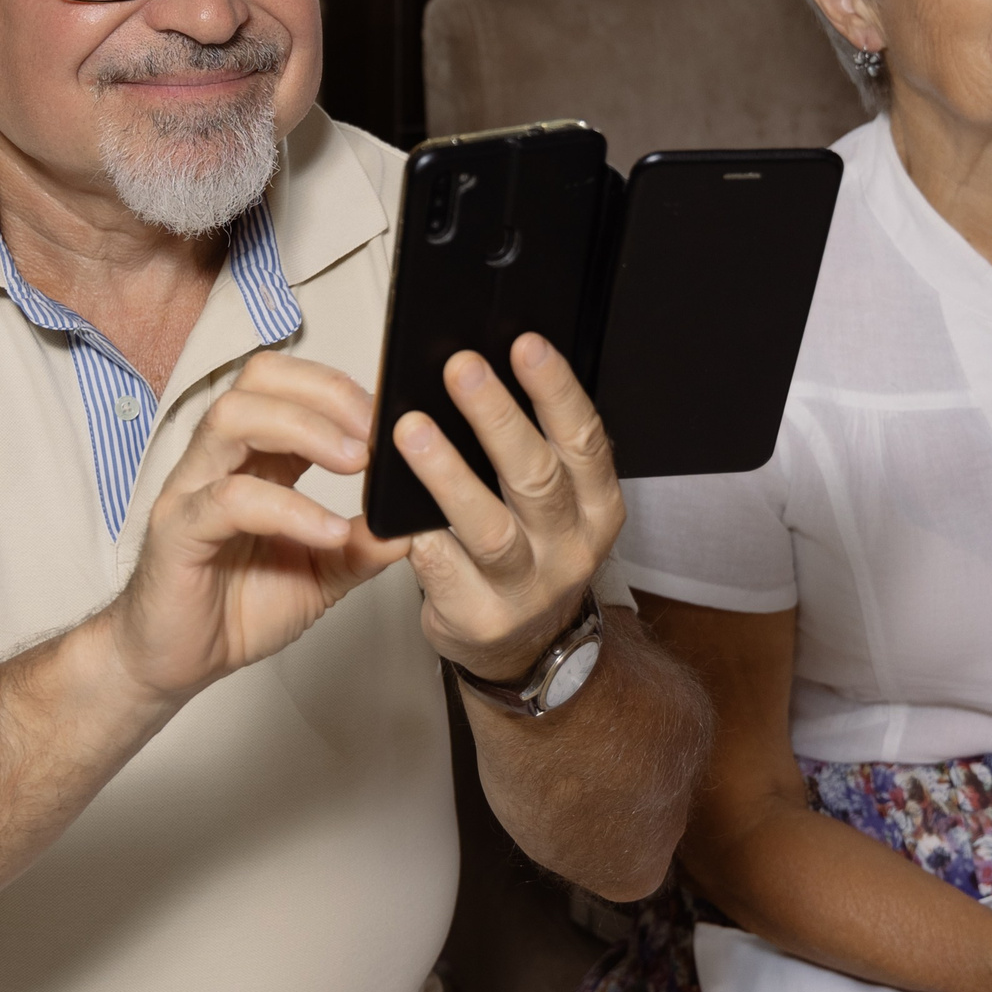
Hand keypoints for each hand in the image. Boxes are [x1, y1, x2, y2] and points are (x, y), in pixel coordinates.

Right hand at [109, 353, 409, 701]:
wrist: (178, 662)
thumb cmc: (237, 608)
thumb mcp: (322, 575)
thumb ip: (363, 546)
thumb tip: (413, 523)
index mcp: (254, 458)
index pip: (290, 385)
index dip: (342, 391)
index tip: (391, 420)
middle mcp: (218, 460)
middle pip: (259, 380)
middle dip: (325, 394)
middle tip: (375, 433)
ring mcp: (192, 490)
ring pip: (233, 419)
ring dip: (303, 429)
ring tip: (356, 463)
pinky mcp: (176, 532)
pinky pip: (227, 501)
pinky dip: (286, 508)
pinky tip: (328, 532)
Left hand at [393, 334, 623, 681]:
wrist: (526, 646)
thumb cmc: (531, 554)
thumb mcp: (555, 502)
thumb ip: (535, 448)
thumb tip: (485, 369)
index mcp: (596, 506)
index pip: (584, 439)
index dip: (555, 389)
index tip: (524, 344)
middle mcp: (570, 546)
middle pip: (536, 477)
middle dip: (497, 418)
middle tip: (461, 370)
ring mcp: (527, 588)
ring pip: (489, 527)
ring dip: (448, 474)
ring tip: (411, 431)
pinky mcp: (481, 618)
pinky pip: (445, 571)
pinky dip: (421, 537)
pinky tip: (395, 512)